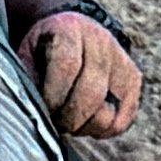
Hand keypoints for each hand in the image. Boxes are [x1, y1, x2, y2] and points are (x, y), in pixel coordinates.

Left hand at [25, 9, 141, 142]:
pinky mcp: (133, 80)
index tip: (44, 109)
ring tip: (69, 121)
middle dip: (68, 118)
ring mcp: (121, 61)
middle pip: (90, 94)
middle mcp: (101, 42)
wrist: (73, 32)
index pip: (67, 67)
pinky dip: (103, 131)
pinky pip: (122, 120)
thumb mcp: (27, 55)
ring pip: (107, 114)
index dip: (53, 96)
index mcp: (70, 29)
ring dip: (84, 127)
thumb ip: (28, 80)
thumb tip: (35, 112)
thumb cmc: (43, 51)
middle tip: (55, 121)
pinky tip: (87, 124)